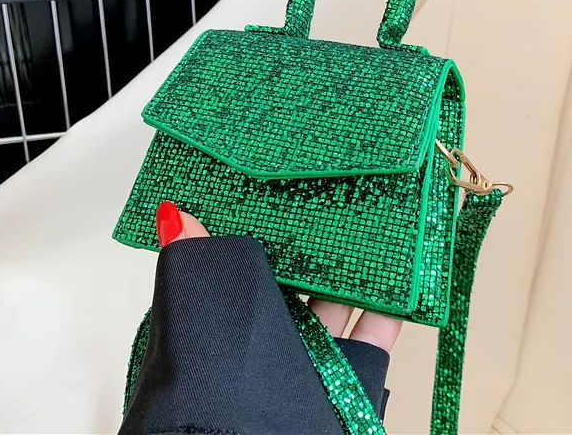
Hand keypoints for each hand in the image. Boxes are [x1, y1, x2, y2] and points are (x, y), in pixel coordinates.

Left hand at [155, 201, 401, 353]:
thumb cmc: (219, 372)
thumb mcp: (199, 302)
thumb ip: (196, 257)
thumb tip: (171, 213)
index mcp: (238, 314)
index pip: (258, 263)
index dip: (274, 233)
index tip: (291, 197)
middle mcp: (276, 335)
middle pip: (304, 281)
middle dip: (319, 249)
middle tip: (339, 205)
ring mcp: (316, 355)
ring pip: (341, 303)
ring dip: (358, 272)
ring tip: (374, 231)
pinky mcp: (352, 374)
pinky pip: (376, 334)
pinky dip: (391, 309)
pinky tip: (400, 282)